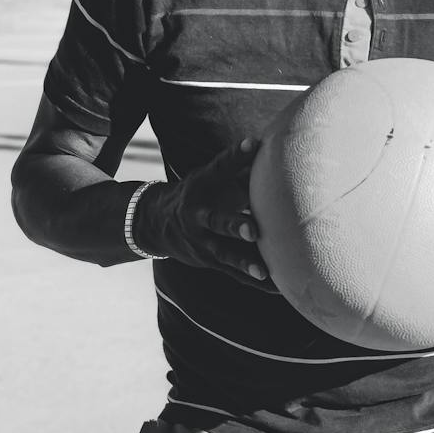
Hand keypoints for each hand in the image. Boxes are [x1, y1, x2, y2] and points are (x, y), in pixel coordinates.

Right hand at [142, 138, 274, 290]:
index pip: (218, 168)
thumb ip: (235, 165)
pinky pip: (234, 274)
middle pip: (217, 221)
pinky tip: (277, 288)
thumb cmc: (195, 193)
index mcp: (199, 188)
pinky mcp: (209, 262)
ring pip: (224, 254)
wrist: (156, 223)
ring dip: (244, 263)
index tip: (253, 144)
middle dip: (235, 226)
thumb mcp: (208, 176)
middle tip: (253, 230)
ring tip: (264, 271)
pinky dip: (254, 281)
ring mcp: (201, 243)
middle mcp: (197, 217)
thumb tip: (265, 145)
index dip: (235, 155)